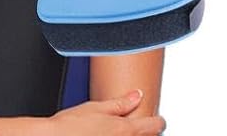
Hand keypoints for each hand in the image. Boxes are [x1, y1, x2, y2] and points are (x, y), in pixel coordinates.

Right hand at [49, 89, 166, 132]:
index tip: (158, 119)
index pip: (154, 126)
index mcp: (124, 129)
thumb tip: (137, 95)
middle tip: (137, 125)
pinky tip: (105, 135)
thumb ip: (120, 103)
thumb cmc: (68, 126)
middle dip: (144, 132)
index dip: (158, 121)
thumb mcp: (97, 107)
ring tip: (117, 131)